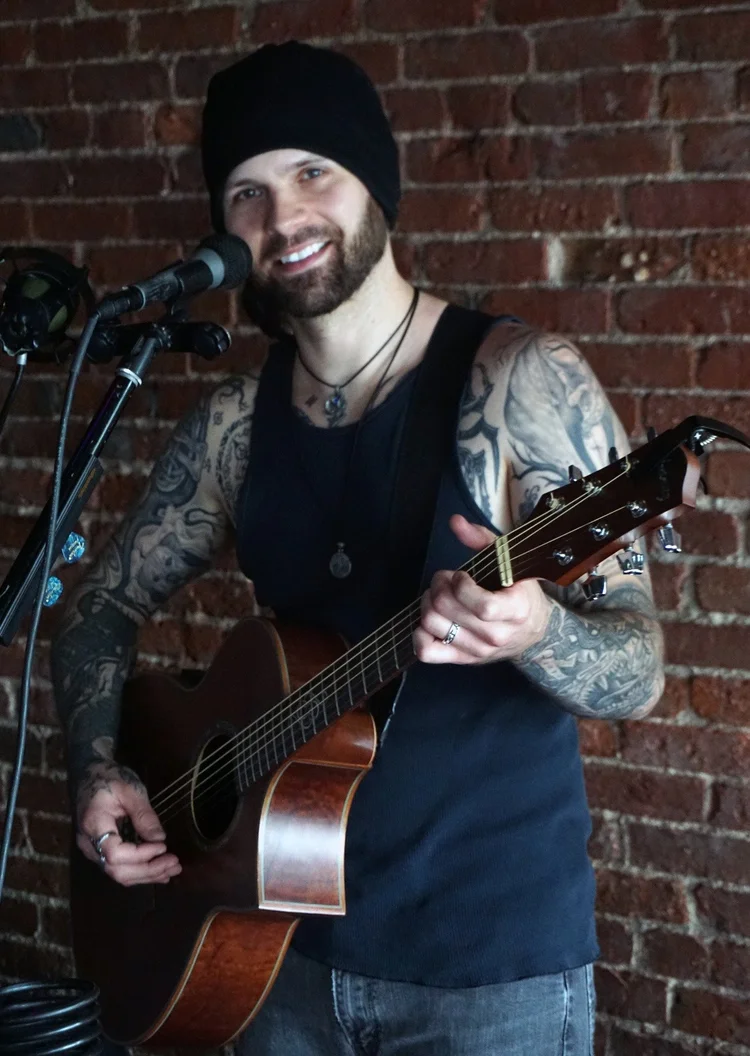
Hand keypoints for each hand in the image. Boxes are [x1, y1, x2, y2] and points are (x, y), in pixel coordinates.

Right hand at [75, 760, 181, 886]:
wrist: (88, 774)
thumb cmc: (109, 777)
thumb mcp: (130, 789)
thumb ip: (144, 815)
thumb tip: (160, 839)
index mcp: (94, 824)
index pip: (115, 853)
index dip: (140, 855)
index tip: (163, 846)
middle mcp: (88, 844)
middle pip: (117, 870)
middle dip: (148, 871)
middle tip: (175, 864)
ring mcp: (92, 850)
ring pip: (118, 873)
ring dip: (146, 875)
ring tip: (172, 869)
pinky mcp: (99, 851)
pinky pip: (118, 867)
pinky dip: (139, 871)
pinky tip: (158, 871)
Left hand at [414, 514, 552, 664]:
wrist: (531, 630)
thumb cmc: (517, 590)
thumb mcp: (508, 560)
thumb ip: (481, 538)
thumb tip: (455, 521)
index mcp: (515, 610)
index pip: (482, 606)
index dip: (462, 585)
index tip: (462, 575)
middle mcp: (497, 635)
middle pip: (446, 610)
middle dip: (438, 586)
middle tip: (444, 580)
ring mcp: (479, 651)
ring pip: (433, 626)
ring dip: (428, 604)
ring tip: (439, 596)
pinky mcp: (463, 660)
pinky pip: (428, 652)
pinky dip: (420, 635)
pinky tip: (431, 621)